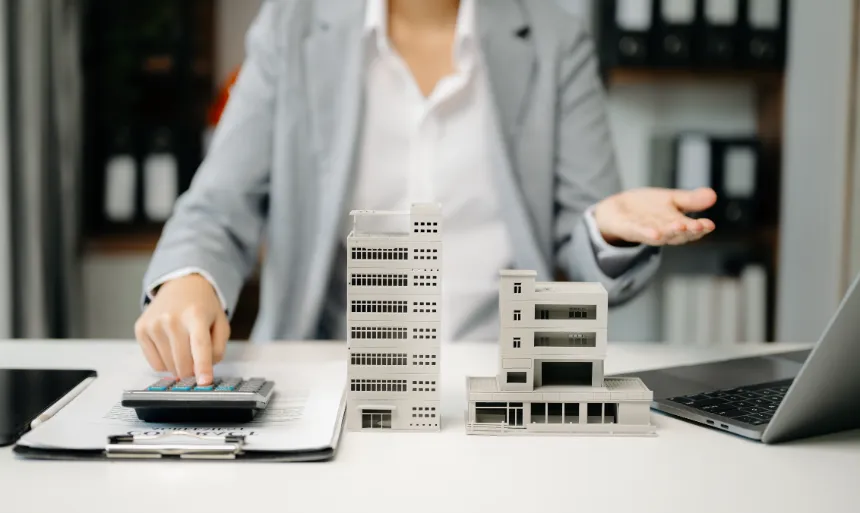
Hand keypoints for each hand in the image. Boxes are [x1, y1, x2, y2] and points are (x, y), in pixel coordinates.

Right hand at [133, 274, 229, 384]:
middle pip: (183, 362)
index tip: (204, 382)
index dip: (203, 367)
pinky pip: (155, 364)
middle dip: (193, 371)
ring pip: (169, 366)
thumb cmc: (202, 307)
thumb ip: (218, 348)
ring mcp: (153, 324)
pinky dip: (166, 364)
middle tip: (198, 364)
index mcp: (196, 315)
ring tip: (184, 347)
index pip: (199, 345)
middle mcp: (172, 319)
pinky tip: (171, 348)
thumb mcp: (220, 322)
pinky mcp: (140, 330)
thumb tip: (203, 371)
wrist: (181, 285)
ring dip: (180, 366)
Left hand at [593, 187, 716, 245]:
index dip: (700, 228)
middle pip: (676, 235)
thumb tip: (713, 195)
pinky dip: (645, 232)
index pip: (691, 229)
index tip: (710, 225)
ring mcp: (644, 232)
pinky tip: (654, 233)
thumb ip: (690, 200)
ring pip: (658, 236)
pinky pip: (636, 231)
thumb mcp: (671, 199)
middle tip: (697, 226)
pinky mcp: (626, 228)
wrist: (616, 210)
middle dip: (687, 231)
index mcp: (675, 226)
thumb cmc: (647, 209)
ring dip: (669, 233)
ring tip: (679, 228)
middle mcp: (661, 232)